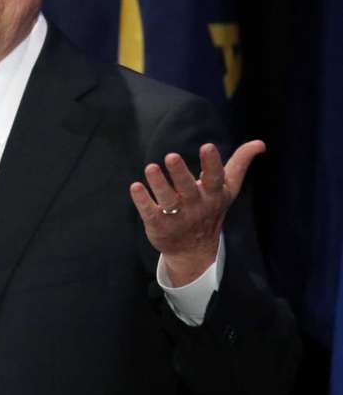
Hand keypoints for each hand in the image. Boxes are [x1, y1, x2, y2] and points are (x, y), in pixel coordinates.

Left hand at [129, 140, 264, 285]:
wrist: (195, 251)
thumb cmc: (210, 209)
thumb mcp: (227, 189)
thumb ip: (240, 164)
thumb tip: (260, 143)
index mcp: (213, 194)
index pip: (215, 178)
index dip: (212, 163)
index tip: (207, 146)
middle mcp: (196, 206)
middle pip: (188, 188)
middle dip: (180, 173)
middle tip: (171, 156)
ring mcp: (177, 217)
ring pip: (167, 200)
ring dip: (158, 184)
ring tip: (150, 168)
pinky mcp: (159, 226)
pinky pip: (150, 213)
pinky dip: (142, 201)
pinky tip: (135, 187)